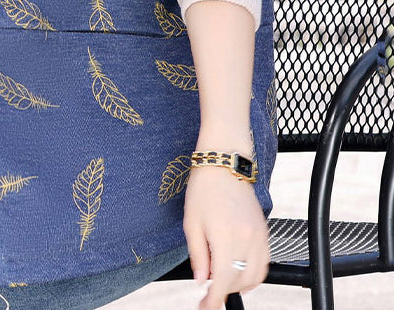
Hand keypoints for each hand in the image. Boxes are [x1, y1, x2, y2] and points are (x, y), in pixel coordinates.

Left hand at [183, 164, 269, 308]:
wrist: (224, 162)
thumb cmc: (204, 188)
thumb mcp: (192, 223)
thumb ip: (198, 255)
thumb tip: (202, 280)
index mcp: (227, 238)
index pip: (223, 282)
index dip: (213, 300)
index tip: (205, 307)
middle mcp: (248, 239)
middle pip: (241, 282)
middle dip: (224, 291)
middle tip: (208, 290)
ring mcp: (260, 235)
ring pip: (257, 276)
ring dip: (241, 285)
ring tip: (223, 281)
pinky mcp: (265, 230)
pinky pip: (264, 262)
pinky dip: (253, 273)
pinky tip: (239, 269)